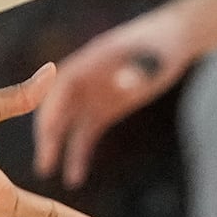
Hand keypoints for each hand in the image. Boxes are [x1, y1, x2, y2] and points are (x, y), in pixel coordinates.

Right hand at [33, 2, 206, 186]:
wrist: (174, 39)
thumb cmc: (164, 45)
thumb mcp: (155, 57)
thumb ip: (139, 69)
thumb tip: (124, 84)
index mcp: (89, 61)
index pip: (62, 87)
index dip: (52, 108)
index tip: (46, 133)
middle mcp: (84, 79)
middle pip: (58, 106)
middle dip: (48, 132)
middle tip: (43, 161)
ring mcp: (91, 94)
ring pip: (67, 123)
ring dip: (56, 145)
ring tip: (45, 172)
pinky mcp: (104, 108)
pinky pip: (86, 133)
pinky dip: (78, 153)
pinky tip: (75, 178)